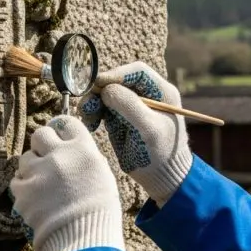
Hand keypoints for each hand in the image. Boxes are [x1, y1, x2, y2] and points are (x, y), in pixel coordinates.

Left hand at [10, 116, 125, 250]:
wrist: (84, 240)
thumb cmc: (100, 212)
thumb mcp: (102, 176)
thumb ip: (85, 158)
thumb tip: (72, 148)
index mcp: (83, 149)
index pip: (67, 123)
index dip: (62, 130)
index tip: (59, 137)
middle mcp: (60, 155)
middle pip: (41, 134)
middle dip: (42, 145)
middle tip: (47, 159)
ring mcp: (39, 172)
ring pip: (26, 158)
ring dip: (32, 169)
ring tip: (42, 185)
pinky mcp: (24, 191)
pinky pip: (17, 181)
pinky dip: (24, 188)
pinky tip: (35, 199)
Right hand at [80, 62, 192, 206]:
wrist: (162, 179)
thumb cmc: (162, 154)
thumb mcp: (149, 129)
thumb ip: (129, 106)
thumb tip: (107, 89)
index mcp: (161, 92)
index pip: (137, 72)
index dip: (117, 74)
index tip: (98, 84)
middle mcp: (146, 95)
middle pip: (118, 81)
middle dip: (100, 91)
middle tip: (87, 104)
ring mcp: (133, 106)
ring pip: (107, 94)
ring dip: (94, 102)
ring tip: (87, 116)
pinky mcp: (121, 119)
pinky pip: (103, 108)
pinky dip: (94, 113)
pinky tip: (92, 124)